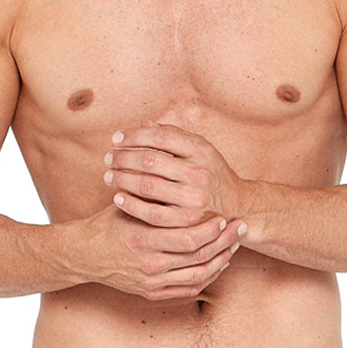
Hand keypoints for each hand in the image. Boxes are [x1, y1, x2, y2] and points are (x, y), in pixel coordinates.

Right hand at [78, 201, 246, 300]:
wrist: (83, 254)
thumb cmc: (107, 224)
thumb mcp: (128, 205)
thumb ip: (154, 196)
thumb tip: (183, 176)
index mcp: (144, 240)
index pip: (189, 238)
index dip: (211, 229)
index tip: (225, 217)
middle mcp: (150, 265)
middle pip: (199, 257)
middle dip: (224, 243)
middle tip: (239, 229)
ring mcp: (152, 282)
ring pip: (198, 275)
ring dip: (220, 260)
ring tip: (233, 246)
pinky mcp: (152, 292)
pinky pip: (188, 289)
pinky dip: (206, 277)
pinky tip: (217, 265)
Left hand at [103, 122, 246, 227]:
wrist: (238, 208)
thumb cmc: (211, 175)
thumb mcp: (201, 151)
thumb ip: (174, 137)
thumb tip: (143, 125)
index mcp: (201, 150)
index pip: (159, 136)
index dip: (133, 136)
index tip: (116, 139)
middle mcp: (199, 172)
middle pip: (149, 160)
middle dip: (123, 158)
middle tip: (108, 158)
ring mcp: (194, 198)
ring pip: (147, 186)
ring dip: (122, 179)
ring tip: (108, 176)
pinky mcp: (187, 221)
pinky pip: (151, 213)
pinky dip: (131, 204)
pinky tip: (118, 198)